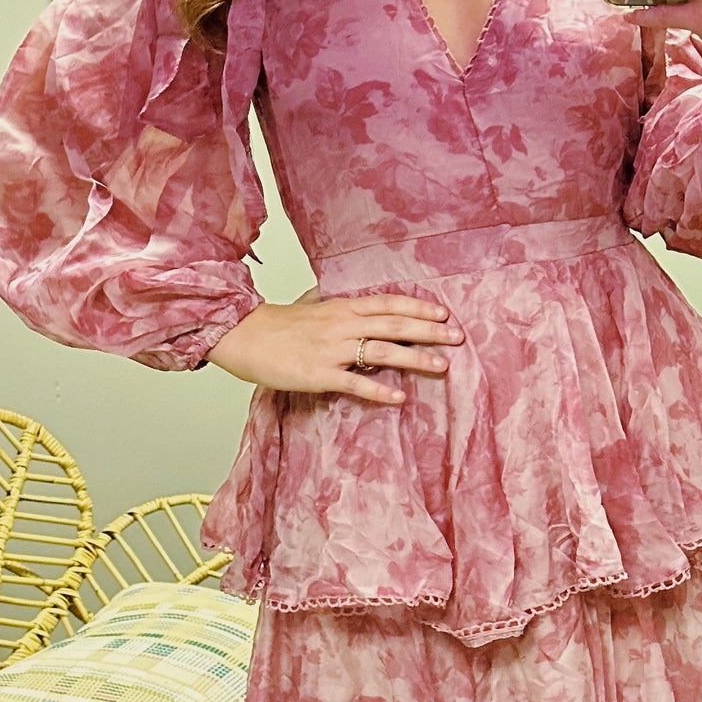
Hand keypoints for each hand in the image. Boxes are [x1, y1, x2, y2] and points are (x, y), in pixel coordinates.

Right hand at [207, 292, 461, 404]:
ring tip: (441, 366)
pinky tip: (399, 398)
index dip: (418, 307)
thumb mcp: (312, 308)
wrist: (243, 335)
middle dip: (429, 331)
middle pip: (394, 325)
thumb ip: (337, 308)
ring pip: (382, 352)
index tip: (444, 313)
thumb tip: (358, 307)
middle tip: (457, 338)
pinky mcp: (320, 375)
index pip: (388, 304)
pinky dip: (379, 391)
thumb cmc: (276, 325)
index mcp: (342, 308)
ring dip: (415, 359)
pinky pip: (355, 383)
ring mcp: (332, 350)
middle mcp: (342, 325)